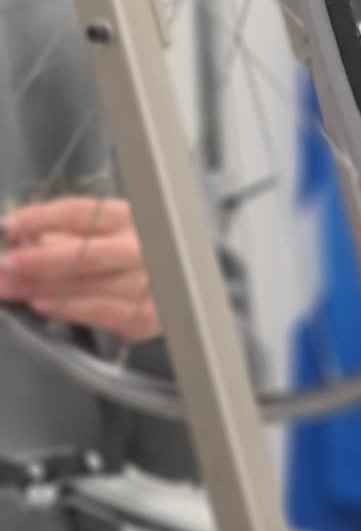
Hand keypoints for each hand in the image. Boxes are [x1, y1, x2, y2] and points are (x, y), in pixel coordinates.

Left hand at [0, 196, 160, 343]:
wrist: (175, 288)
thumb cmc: (122, 257)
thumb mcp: (98, 233)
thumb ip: (62, 234)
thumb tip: (17, 240)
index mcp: (127, 219)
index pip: (81, 214)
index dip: (41, 219)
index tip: (8, 225)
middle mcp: (144, 249)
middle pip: (88, 254)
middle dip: (41, 260)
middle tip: (4, 265)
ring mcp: (150, 284)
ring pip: (92, 286)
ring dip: (43, 288)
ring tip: (8, 288)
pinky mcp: (148, 316)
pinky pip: (105, 314)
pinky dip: (71, 310)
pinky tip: (43, 306)